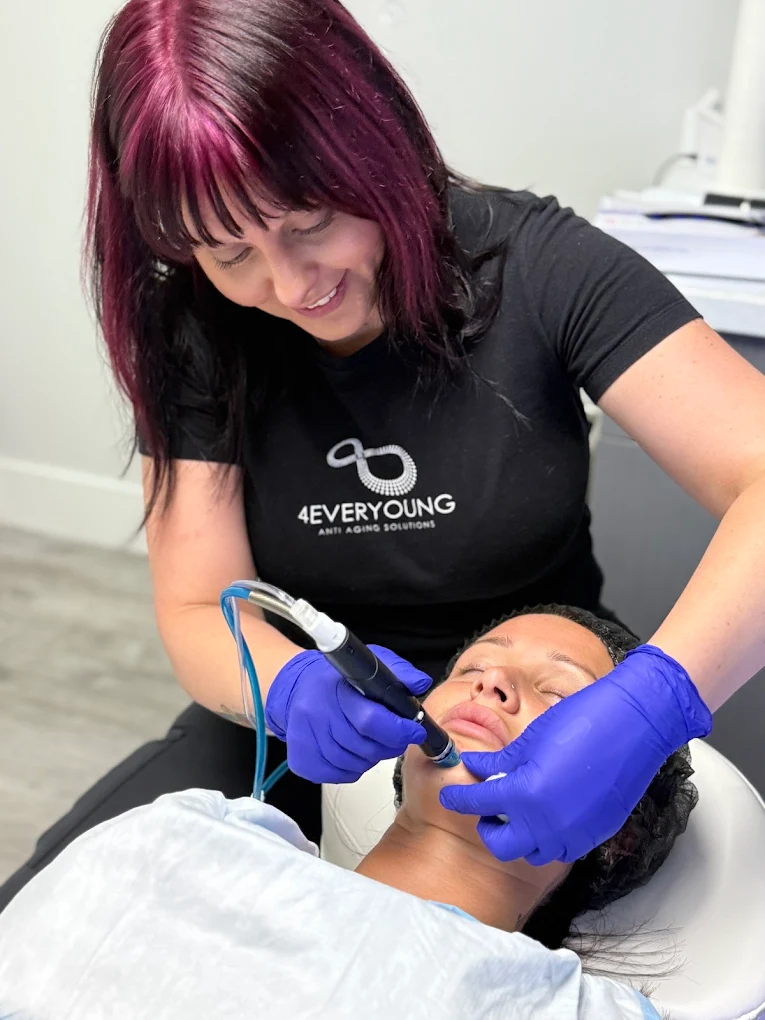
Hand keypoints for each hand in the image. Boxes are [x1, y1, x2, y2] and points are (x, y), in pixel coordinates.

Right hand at [265, 645, 430, 783]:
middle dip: (390, 744)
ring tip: (369, 738)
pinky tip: (351, 749)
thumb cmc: (338, 680)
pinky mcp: (302, 762)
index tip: (415, 730)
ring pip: (356, 765)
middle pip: (366, 748)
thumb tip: (420, 683)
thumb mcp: (371, 664)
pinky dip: (353, 767)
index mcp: (334, 689)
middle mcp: (316, 715)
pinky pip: (341, 776)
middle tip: (396, 735)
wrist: (297, 690)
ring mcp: (306, 742)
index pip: (370, 720)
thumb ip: (399, 672)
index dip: (399, 730)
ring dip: (371, 756)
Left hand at [439, 645, 711, 864]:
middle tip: (485, 809)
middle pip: (502, 845)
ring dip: (519, 837)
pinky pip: (562, 849)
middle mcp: (549, 823)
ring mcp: (575, 833)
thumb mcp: (532, 738)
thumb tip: (477, 768)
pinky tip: (547, 814)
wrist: (635, 722)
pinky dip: (548, 838)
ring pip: (533, 853)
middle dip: (488, 828)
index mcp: (527, 794)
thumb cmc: (586, 721)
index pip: (479, 804)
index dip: (460, 800)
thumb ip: (501, 761)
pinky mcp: (596, 834)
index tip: (450, 798)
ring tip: (517, 811)